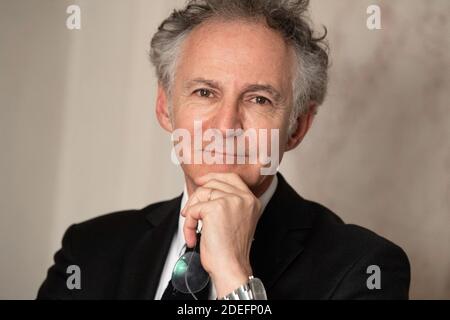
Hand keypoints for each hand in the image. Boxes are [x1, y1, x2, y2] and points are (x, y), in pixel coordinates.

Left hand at [181, 172, 261, 297]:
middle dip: (197, 196)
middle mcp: (243, 198)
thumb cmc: (230, 250)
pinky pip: (193, 209)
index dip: (213, 177)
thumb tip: (205, 189)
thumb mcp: (235, 220)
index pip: (231, 177)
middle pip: (213, 183)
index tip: (200, 183)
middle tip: (189, 213)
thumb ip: (227, 203)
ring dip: (191, 212)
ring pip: (201, 194)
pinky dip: (188, 224)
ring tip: (192, 229)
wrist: (230, 267)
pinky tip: (192, 236)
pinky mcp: (215, 208)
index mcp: (251, 200)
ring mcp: (230, 201)